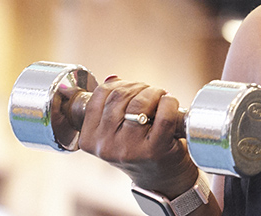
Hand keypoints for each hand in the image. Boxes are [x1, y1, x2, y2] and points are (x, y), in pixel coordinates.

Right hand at [76, 76, 199, 197]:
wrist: (162, 181)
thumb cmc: (139, 149)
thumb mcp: (115, 132)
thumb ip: (109, 106)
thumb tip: (113, 78)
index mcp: (89, 139)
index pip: (100, 95)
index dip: (120, 85)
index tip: (133, 90)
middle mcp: (105, 146)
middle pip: (119, 96)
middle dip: (140, 87)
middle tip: (152, 93)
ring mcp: (128, 149)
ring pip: (140, 103)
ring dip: (155, 92)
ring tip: (162, 98)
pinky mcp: (154, 150)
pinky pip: (164, 114)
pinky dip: (170, 103)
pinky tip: (171, 105)